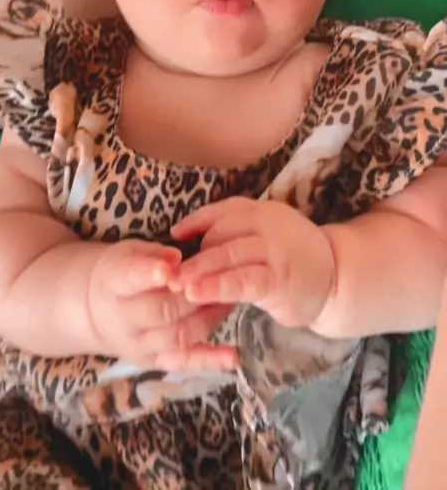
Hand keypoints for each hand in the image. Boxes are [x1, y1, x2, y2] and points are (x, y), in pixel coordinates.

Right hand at [88, 239, 236, 370]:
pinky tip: (232, 358)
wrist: (98, 311)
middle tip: (221, 277)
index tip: (168, 270)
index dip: (149, 274)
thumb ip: (153, 253)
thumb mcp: (130, 252)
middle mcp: (124, 320)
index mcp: (114, 282)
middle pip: (162, 310)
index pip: (131, 278)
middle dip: (194, 296)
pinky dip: (210, 361)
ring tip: (231, 298)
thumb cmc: (122, 272)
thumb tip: (177, 258)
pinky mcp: (155, 362)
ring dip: (209, 318)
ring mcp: (140, 346)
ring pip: (178, 336)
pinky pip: (185, 363)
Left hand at [170, 198, 334, 327]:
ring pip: (229, 256)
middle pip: (222, 233)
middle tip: (169, 271)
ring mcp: (276, 251)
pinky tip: (198, 294)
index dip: (197, 222)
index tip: (176, 235)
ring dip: (200, 271)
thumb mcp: (266, 233)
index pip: (224, 210)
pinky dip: (217, 287)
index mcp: (263, 210)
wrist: (336, 278)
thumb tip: (188, 232)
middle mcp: (269, 224)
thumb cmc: (291, 257)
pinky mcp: (279, 280)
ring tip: (177, 284)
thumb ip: (236, 230)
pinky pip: (242, 281)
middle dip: (194, 254)